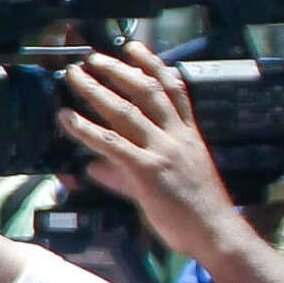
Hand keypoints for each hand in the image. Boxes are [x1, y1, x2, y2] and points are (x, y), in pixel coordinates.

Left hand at [60, 44, 233, 262]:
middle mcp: (177, 137)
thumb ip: (124, 173)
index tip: (135, 48)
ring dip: (97, 90)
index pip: (173, 89)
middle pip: (147, 91)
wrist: (216, 234)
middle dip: (118, 70)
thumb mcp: (164, 183)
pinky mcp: (148, 171)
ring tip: (76, 75)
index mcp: (188, 135)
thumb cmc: (194, 213)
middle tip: (93, 57)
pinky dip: (86, 128)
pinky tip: (67, 118)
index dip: (153, 64)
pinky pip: (112, 143)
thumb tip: (94, 166)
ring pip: (126, 111)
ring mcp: (163, 152)